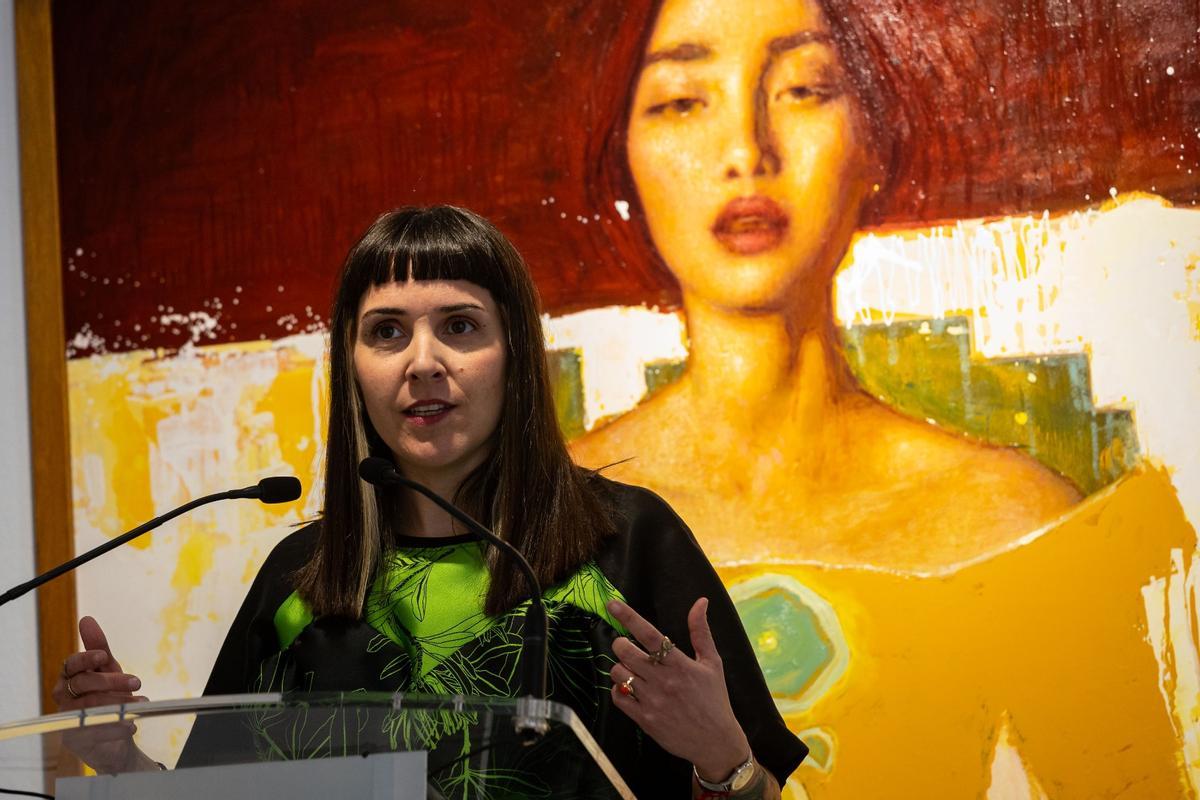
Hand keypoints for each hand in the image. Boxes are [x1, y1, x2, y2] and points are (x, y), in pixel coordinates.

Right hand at [52, 617, 153, 773]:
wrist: (115, 737)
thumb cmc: (109, 697)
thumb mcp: (109, 671)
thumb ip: (99, 648)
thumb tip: (86, 619)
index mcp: (69, 678)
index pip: (71, 665)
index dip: (85, 659)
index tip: (103, 656)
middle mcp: (63, 697)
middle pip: (83, 684)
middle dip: (111, 681)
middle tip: (137, 682)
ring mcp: (66, 719)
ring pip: (89, 707)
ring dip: (118, 704)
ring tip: (141, 704)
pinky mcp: (74, 740)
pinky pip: (94, 731)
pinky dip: (115, 727)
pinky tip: (132, 724)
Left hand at [607, 598, 751, 782]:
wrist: (715, 742)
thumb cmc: (714, 699)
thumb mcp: (712, 663)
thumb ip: (701, 631)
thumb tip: (700, 602)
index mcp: (680, 664)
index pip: (650, 635)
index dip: (629, 617)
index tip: (613, 604)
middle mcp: (664, 681)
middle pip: (626, 652)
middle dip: (621, 644)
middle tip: (626, 647)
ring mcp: (652, 701)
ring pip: (619, 673)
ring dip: (620, 667)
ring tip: (632, 670)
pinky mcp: (644, 719)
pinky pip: (618, 697)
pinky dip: (618, 690)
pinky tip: (629, 688)